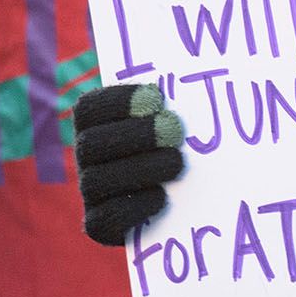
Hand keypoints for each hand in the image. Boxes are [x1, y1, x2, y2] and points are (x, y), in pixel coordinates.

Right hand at [74, 84, 184, 245]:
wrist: (183, 200)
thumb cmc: (179, 143)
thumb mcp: (174, 117)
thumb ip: (174, 101)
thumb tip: (210, 72)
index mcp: (93, 124)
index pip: (89, 109)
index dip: (117, 101)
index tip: (155, 97)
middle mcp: (85, 158)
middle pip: (91, 144)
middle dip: (134, 135)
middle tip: (175, 130)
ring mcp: (90, 192)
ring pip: (96, 181)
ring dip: (140, 169)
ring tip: (178, 162)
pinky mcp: (100, 224)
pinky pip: (105, 219)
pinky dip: (133, 208)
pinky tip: (163, 196)